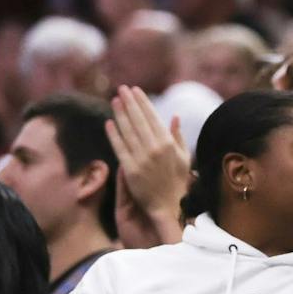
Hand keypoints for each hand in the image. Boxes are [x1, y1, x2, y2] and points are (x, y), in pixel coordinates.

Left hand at [108, 85, 189, 245]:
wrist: (168, 205)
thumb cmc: (178, 181)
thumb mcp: (183, 157)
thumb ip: (178, 136)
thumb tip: (174, 116)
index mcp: (168, 144)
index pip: (152, 117)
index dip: (143, 102)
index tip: (135, 90)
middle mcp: (155, 149)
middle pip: (138, 120)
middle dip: (129, 102)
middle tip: (122, 88)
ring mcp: (141, 159)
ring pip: (128, 131)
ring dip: (120, 114)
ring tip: (115, 100)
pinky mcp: (130, 170)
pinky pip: (120, 148)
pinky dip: (113, 135)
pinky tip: (109, 123)